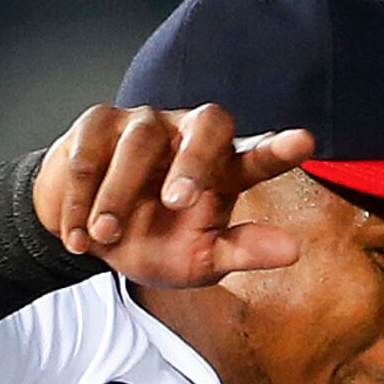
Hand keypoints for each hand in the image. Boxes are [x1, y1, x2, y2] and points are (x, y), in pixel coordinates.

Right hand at [31, 105, 316, 288]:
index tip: (304, 142)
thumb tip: (292, 252)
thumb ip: (241, 252)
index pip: (257, 154)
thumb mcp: (197, 261)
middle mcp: (190, 135)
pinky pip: (90, 154)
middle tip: (176, 203)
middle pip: (208, 124)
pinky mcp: (97, 124)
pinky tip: (79, 236)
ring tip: (106, 237)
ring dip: (119, 196)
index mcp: (223, 168)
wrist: (84, 236)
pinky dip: (81, 200)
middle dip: (193, 162)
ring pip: (138, 143)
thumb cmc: (152, 243)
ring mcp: (144, 123)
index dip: (278, 148)